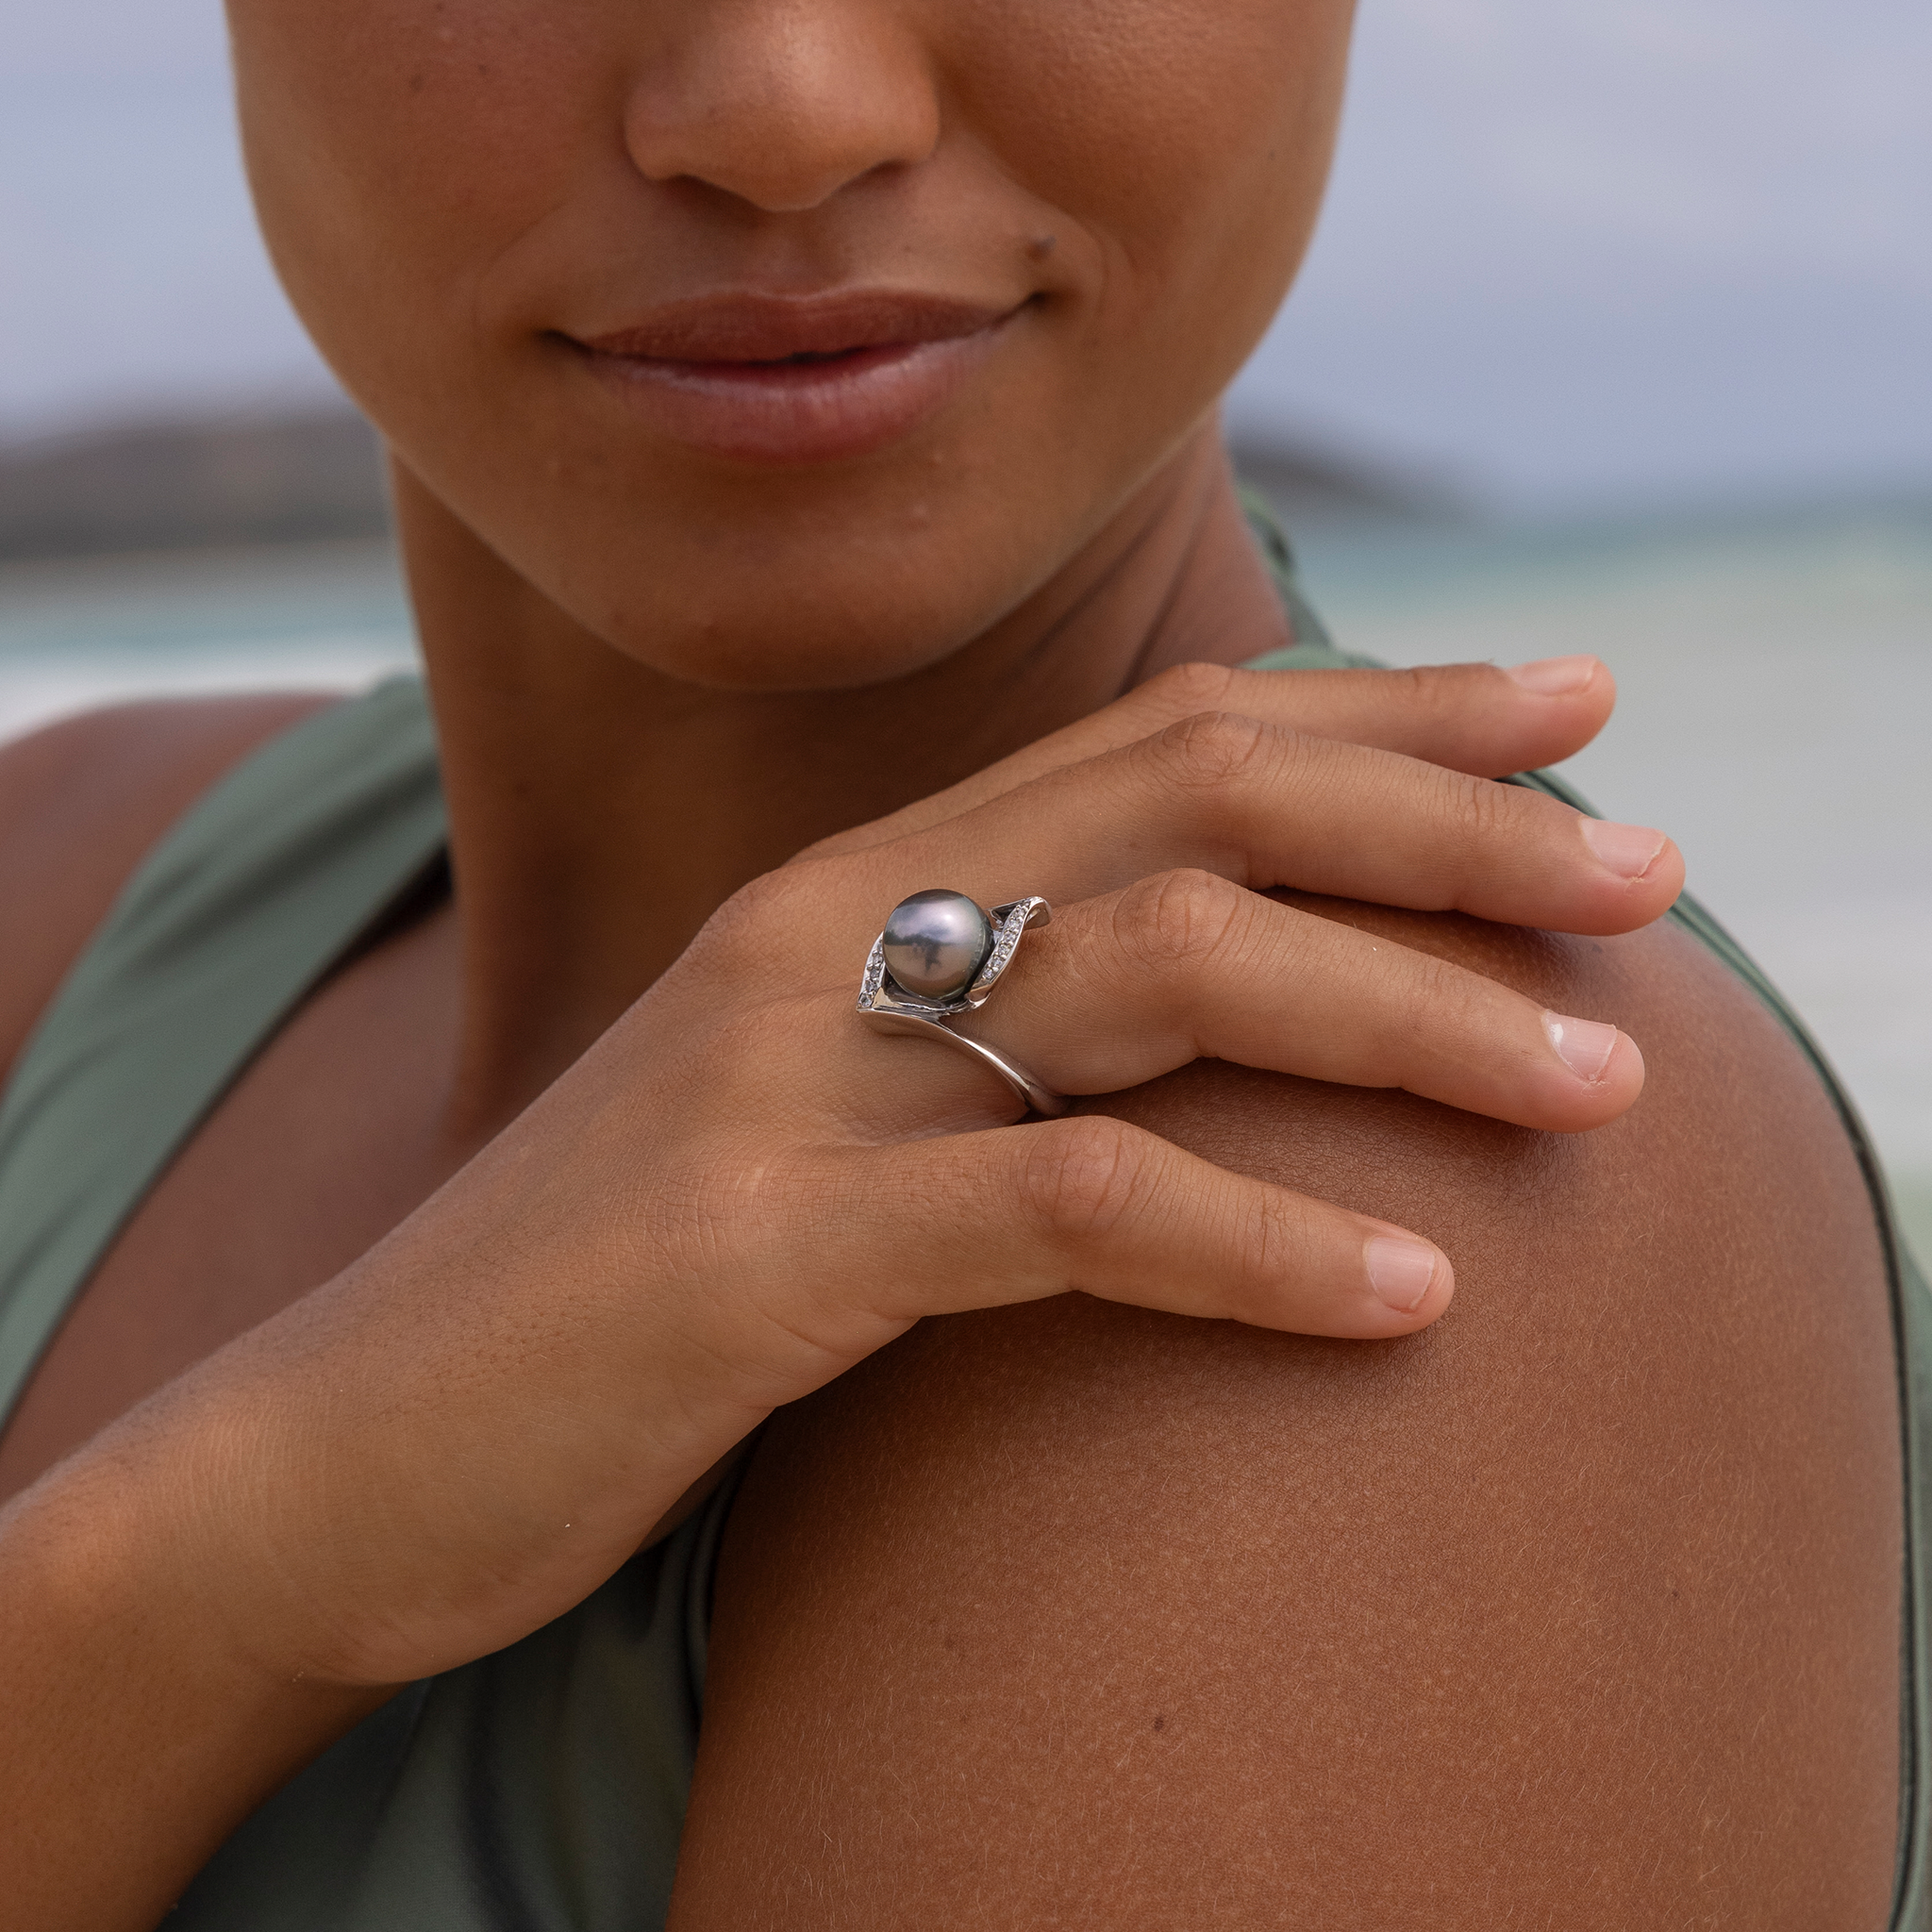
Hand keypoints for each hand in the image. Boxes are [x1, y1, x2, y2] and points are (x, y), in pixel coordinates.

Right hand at [93, 657, 1678, 1692]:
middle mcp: (823, 937)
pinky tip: (1412, 1293)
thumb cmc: (609, 1300)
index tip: (1567, 723)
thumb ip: (970, 1040)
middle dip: (1448, 828)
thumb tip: (1193, 1023)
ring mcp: (783, 1081)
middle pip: (1194, 807)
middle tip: (1644, 875)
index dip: (1380, 717)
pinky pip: (1064, 1211)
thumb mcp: (812, 1127)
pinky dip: (1257, 1245)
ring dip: (1409, 1020)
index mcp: (846, 891)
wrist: (338, 1450)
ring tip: (1599, 1084)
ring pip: (1162, 977)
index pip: (1158, 740)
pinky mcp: (754, 1253)